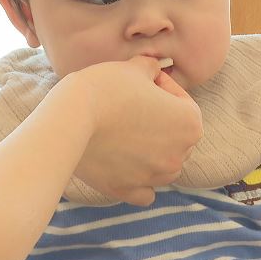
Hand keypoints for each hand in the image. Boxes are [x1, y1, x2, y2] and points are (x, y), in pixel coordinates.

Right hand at [63, 56, 202, 205]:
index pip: (183, 101)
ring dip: (151, 151)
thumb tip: (153, 68)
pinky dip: (139, 180)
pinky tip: (125, 165)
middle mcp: (178, 156)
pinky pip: (144, 191)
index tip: (141, 80)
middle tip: (130, 104)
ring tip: (124, 132)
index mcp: (190, 124)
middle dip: (159, 120)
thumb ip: (151, 68)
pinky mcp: (127, 190)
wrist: (70, 119)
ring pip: (163, 165)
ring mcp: (153, 177)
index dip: (161, 86)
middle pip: (175, 136)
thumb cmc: (106, 89)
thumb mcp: (134, 68)